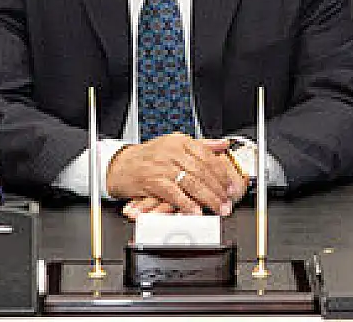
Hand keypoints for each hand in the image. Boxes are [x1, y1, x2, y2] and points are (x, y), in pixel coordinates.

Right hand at [106, 134, 237, 214]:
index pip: (208, 157)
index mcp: (181, 141)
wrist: (122, 165)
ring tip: (217, 208)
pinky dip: (186, 204)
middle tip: (227, 201)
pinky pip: (174, 194)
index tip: (231, 186)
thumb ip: (202, 145)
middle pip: (202, 171)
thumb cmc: (150, 156)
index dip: (222, 173)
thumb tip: (224, 144)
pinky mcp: (152, 181)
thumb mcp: (175, 144)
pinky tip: (196, 211)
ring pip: (191, 183)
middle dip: (218, 189)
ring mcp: (162, 166)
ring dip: (207, 198)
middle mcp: (172, 151)